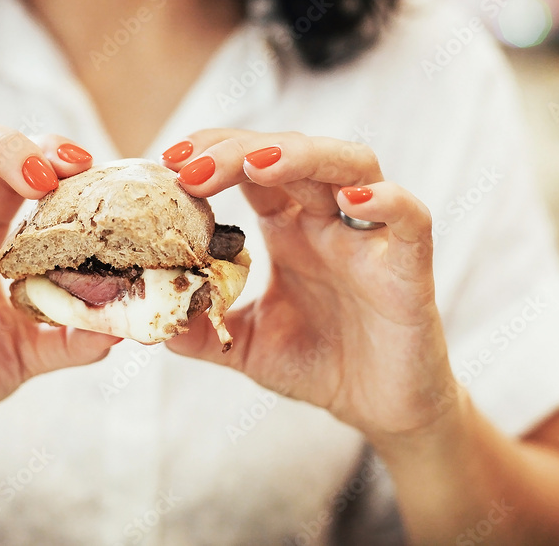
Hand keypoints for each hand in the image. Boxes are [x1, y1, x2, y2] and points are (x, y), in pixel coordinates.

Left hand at [161, 130, 457, 440]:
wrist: (381, 409)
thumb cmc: (320, 364)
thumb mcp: (246, 346)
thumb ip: (201, 330)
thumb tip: (147, 324)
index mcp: (290, 227)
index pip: (253, 165)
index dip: (214, 151)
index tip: (169, 162)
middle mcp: (329, 220)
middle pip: (293, 153)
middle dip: (240, 149)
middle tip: (191, 168)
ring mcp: (372, 237)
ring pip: (353, 165)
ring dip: (304, 155)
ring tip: (256, 164)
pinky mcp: (410, 266)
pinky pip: (411, 217)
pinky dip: (386, 201)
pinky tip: (350, 203)